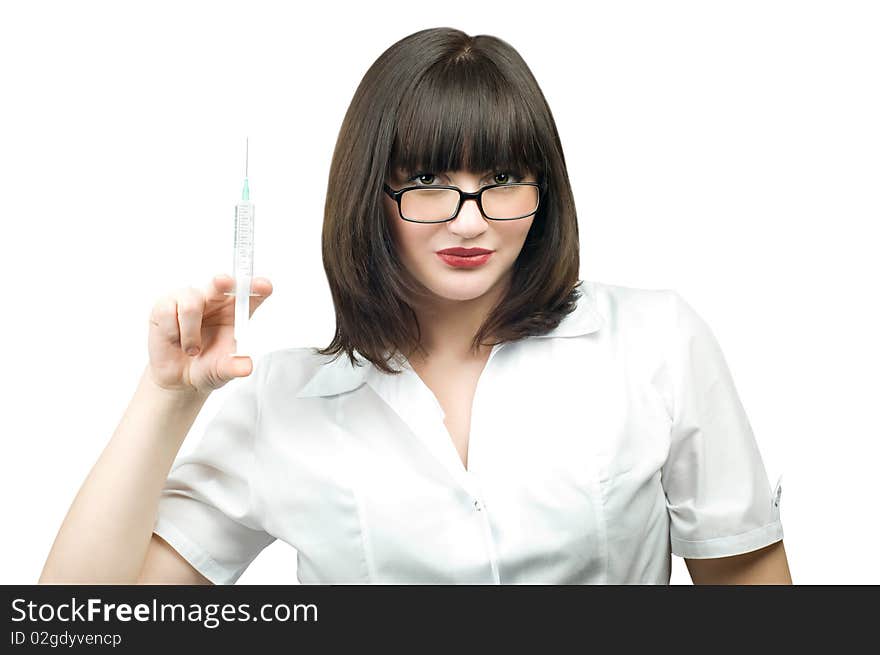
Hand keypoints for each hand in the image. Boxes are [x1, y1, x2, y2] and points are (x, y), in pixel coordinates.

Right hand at [147, 274, 272, 394]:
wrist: (178, 378)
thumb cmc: (207, 367)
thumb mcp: (223, 371)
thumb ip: (233, 367)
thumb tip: (246, 366)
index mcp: (236, 312)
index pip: (251, 294)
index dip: (257, 287)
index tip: (265, 287)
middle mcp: (215, 300)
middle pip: (222, 283)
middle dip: (223, 282)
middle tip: (223, 282)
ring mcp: (190, 299)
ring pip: (191, 304)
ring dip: (190, 334)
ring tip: (192, 350)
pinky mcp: (166, 304)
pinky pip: (169, 312)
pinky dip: (172, 333)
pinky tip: (174, 340)